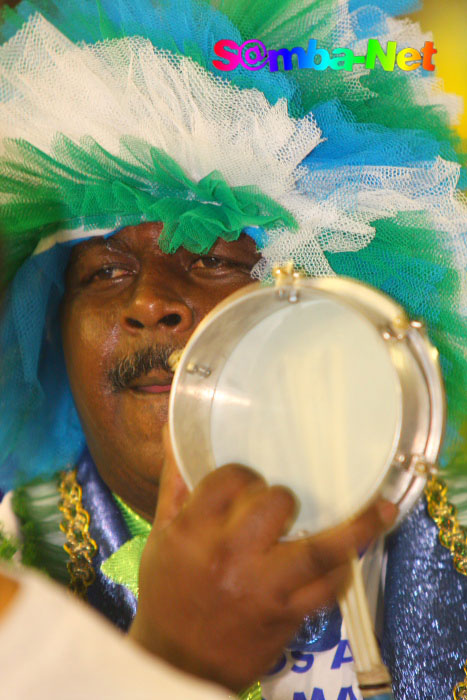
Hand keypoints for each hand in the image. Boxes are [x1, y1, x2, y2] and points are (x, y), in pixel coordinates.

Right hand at [130, 428, 396, 691]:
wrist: (176, 662)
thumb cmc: (168, 592)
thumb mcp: (162, 534)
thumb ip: (174, 481)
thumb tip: (175, 430)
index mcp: (194, 531)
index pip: (231, 479)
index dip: (244, 473)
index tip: (250, 478)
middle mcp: (231, 556)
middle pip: (276, 505)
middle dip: (284, 497)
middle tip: (282, 504)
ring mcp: (263, 587)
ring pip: (319, 549)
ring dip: (353, 527)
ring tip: (380, 508)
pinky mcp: (286, 614)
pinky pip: (327, 588)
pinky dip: (343, 569)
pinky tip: (352, 553)